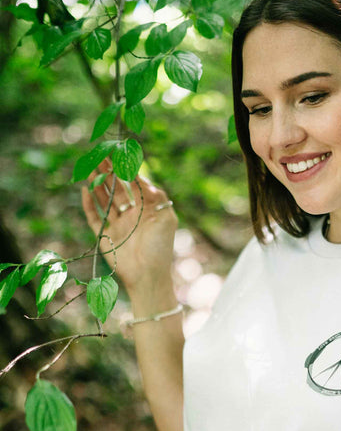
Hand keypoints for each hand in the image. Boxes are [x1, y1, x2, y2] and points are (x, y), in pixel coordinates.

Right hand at [81, 159, 177, 292]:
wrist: (148, 275)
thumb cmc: (160, 248)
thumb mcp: (166, 218)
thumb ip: (157, 196)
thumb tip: (142, 177)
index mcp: (146, 210)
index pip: (134, 184)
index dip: (125, 170)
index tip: (117, 154)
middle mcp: (131, 216)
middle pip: (117, 189)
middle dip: (108, 173)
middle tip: (98, 156)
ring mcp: (118, 226)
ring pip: (104, 200)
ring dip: (97, 184)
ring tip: (89, 168)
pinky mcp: (105, 237)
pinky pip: (94, 218)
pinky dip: (89, 205)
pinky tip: (85, 190)